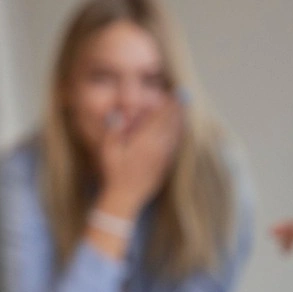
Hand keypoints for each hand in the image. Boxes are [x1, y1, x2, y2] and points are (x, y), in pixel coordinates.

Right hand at [96, 102, 184, 217]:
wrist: (125, 197)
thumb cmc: (114, 173)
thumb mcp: (108, 151)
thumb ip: (113, 132)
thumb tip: (116, 116)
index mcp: (145, 141)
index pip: (160, 118)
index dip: (168, 105)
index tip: (175, 94)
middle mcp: (158, 147)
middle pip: (171, 124)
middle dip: (177, 110)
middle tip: (184, 97)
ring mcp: (163, 157)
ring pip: (176, 135)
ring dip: (180, 121)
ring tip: (184, 110)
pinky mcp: (165, 166)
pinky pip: (175, 146)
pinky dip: (178, 135)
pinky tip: (179, 131)